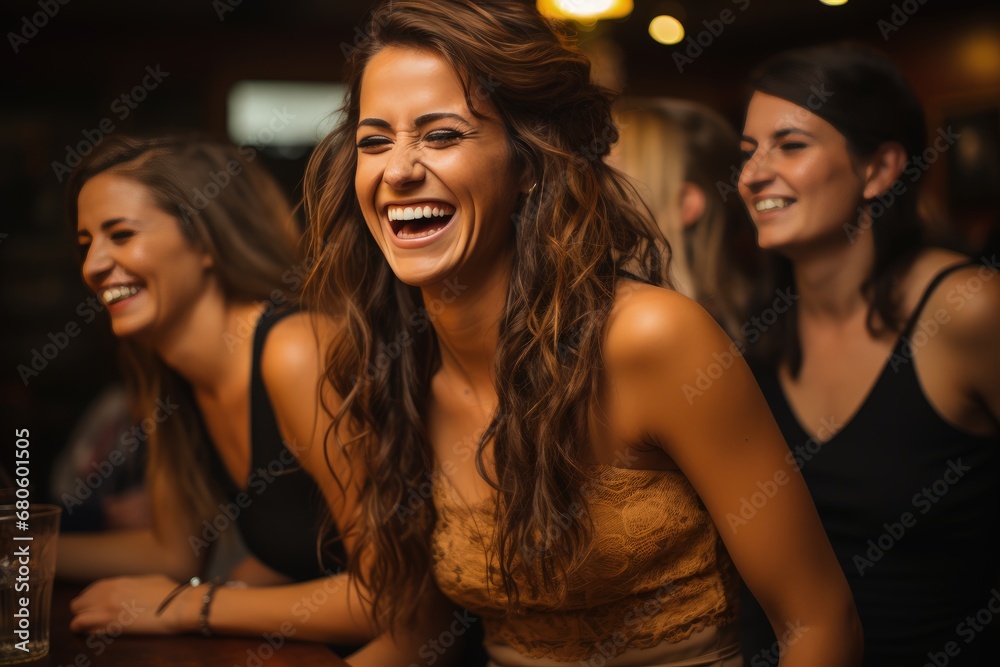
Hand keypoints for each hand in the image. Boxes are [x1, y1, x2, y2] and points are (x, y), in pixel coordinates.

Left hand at [69, 574, 198, 634]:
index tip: (97, 607)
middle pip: (77, 605)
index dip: (91, 600)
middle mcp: (106, 595)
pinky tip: (98, 635)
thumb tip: (132, 588)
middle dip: (83, 612)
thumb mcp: (149, 579)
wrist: (178, 605)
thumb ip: (133, 583)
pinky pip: (87, 632)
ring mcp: (107, 612)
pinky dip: (89, 635)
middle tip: (93, 618)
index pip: (89, 591)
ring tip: (91, 630)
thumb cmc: (169, 592)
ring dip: (82, 625)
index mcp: (115, 583)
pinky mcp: (112, 628)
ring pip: (76, 620)